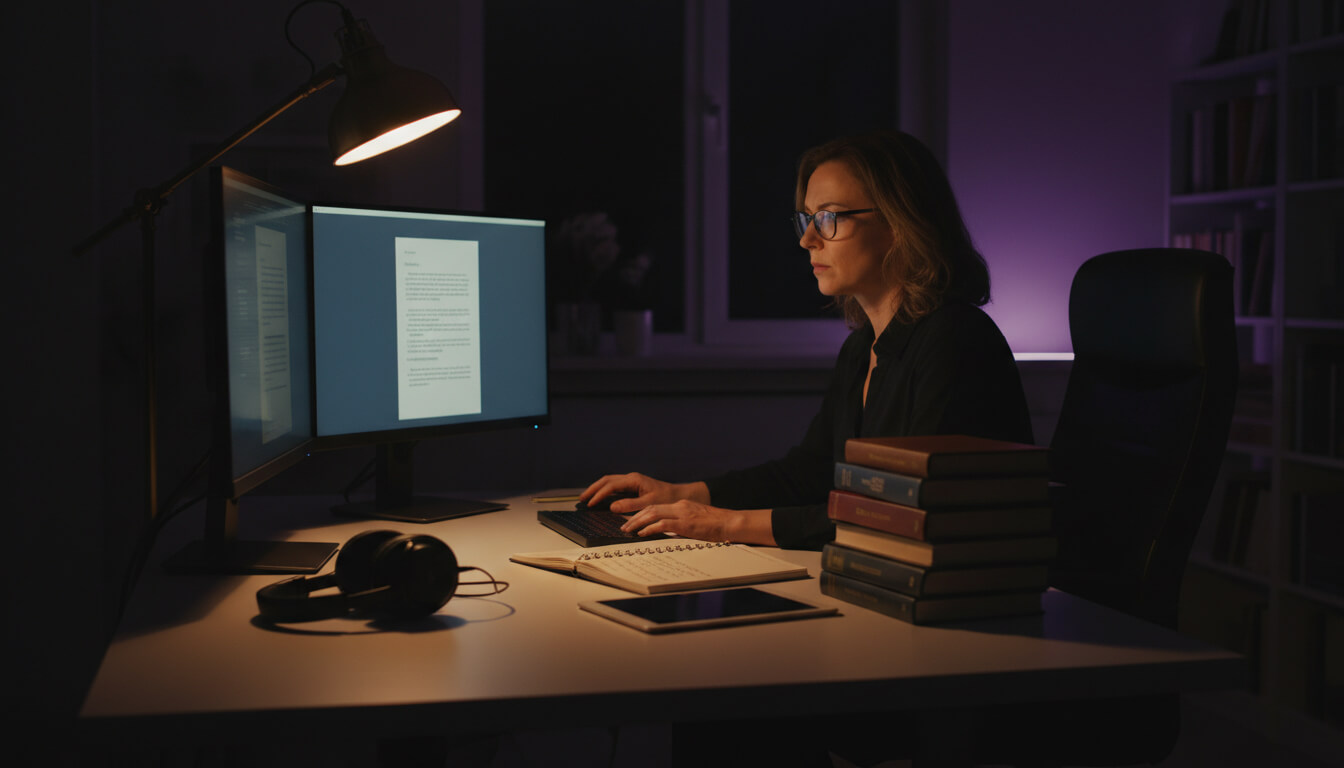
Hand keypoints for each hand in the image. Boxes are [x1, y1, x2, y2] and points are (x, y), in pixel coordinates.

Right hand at [580, 473, 707, 513]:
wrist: (679, 495)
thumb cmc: (667, 499)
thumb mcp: (649, 504)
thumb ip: (630, 505)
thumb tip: (612, 507)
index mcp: (634, 480)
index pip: (610, 486)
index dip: (599, 495)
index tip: (590, 504)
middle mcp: (631, 478)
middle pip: (607, 480)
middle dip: (593, 489)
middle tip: (582, 499)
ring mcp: (632, 481)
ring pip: (610, 482)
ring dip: (598, 489)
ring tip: (587, 498)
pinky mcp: (634, 486)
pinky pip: (615, 487)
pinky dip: (605, 491)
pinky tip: (601, 499)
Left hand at [619, 499, 741, 542]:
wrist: (731, 523)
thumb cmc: (716, 525)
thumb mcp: (695, 522)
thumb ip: (681, 524)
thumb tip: (668, 533)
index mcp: (682, 505)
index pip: (656, 506)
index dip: (641, 513)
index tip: (631, 521)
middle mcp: (679, 506)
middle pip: (650, 508)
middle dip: (635, 517)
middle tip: (624, 526)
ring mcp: (682, 514)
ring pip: (653, 514)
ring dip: (638, 522)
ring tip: (628, 530)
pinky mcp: (685, 524)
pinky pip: (663, 524)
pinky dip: (650, 528)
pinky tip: (642, 533)